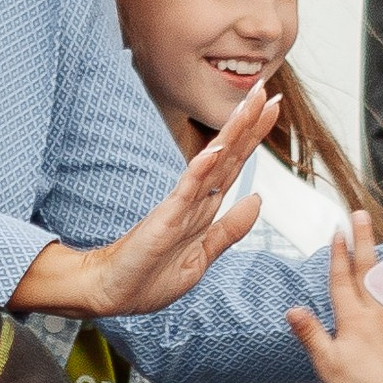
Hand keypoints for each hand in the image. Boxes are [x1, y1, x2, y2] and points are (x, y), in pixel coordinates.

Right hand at [12, 87, 277, 320]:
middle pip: (226, 155)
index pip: (233, 165)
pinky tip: (215, 150)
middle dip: (248, 123)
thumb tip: (258, 200)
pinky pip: (185, 192)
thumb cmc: (148, 278)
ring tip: (248, 104)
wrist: (110, 293)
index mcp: (203, 208)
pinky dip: (201, 170)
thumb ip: (229, 230)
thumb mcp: (201, 257)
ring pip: (211, 164)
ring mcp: (179, 207)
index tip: (272, 107)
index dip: (253, 137)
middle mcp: (193, 200)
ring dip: (231, 134)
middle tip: (265, 89)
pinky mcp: (164, 220)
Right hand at [287, 215, 382, 382]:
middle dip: (364, 239)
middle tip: (360, 215)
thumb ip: (311, 335)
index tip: (337, 232)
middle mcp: (378, 312)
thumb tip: (293, 310)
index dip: (338, 256)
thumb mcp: (328, 364)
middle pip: (370, 269)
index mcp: (353, 319)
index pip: (342, 281)